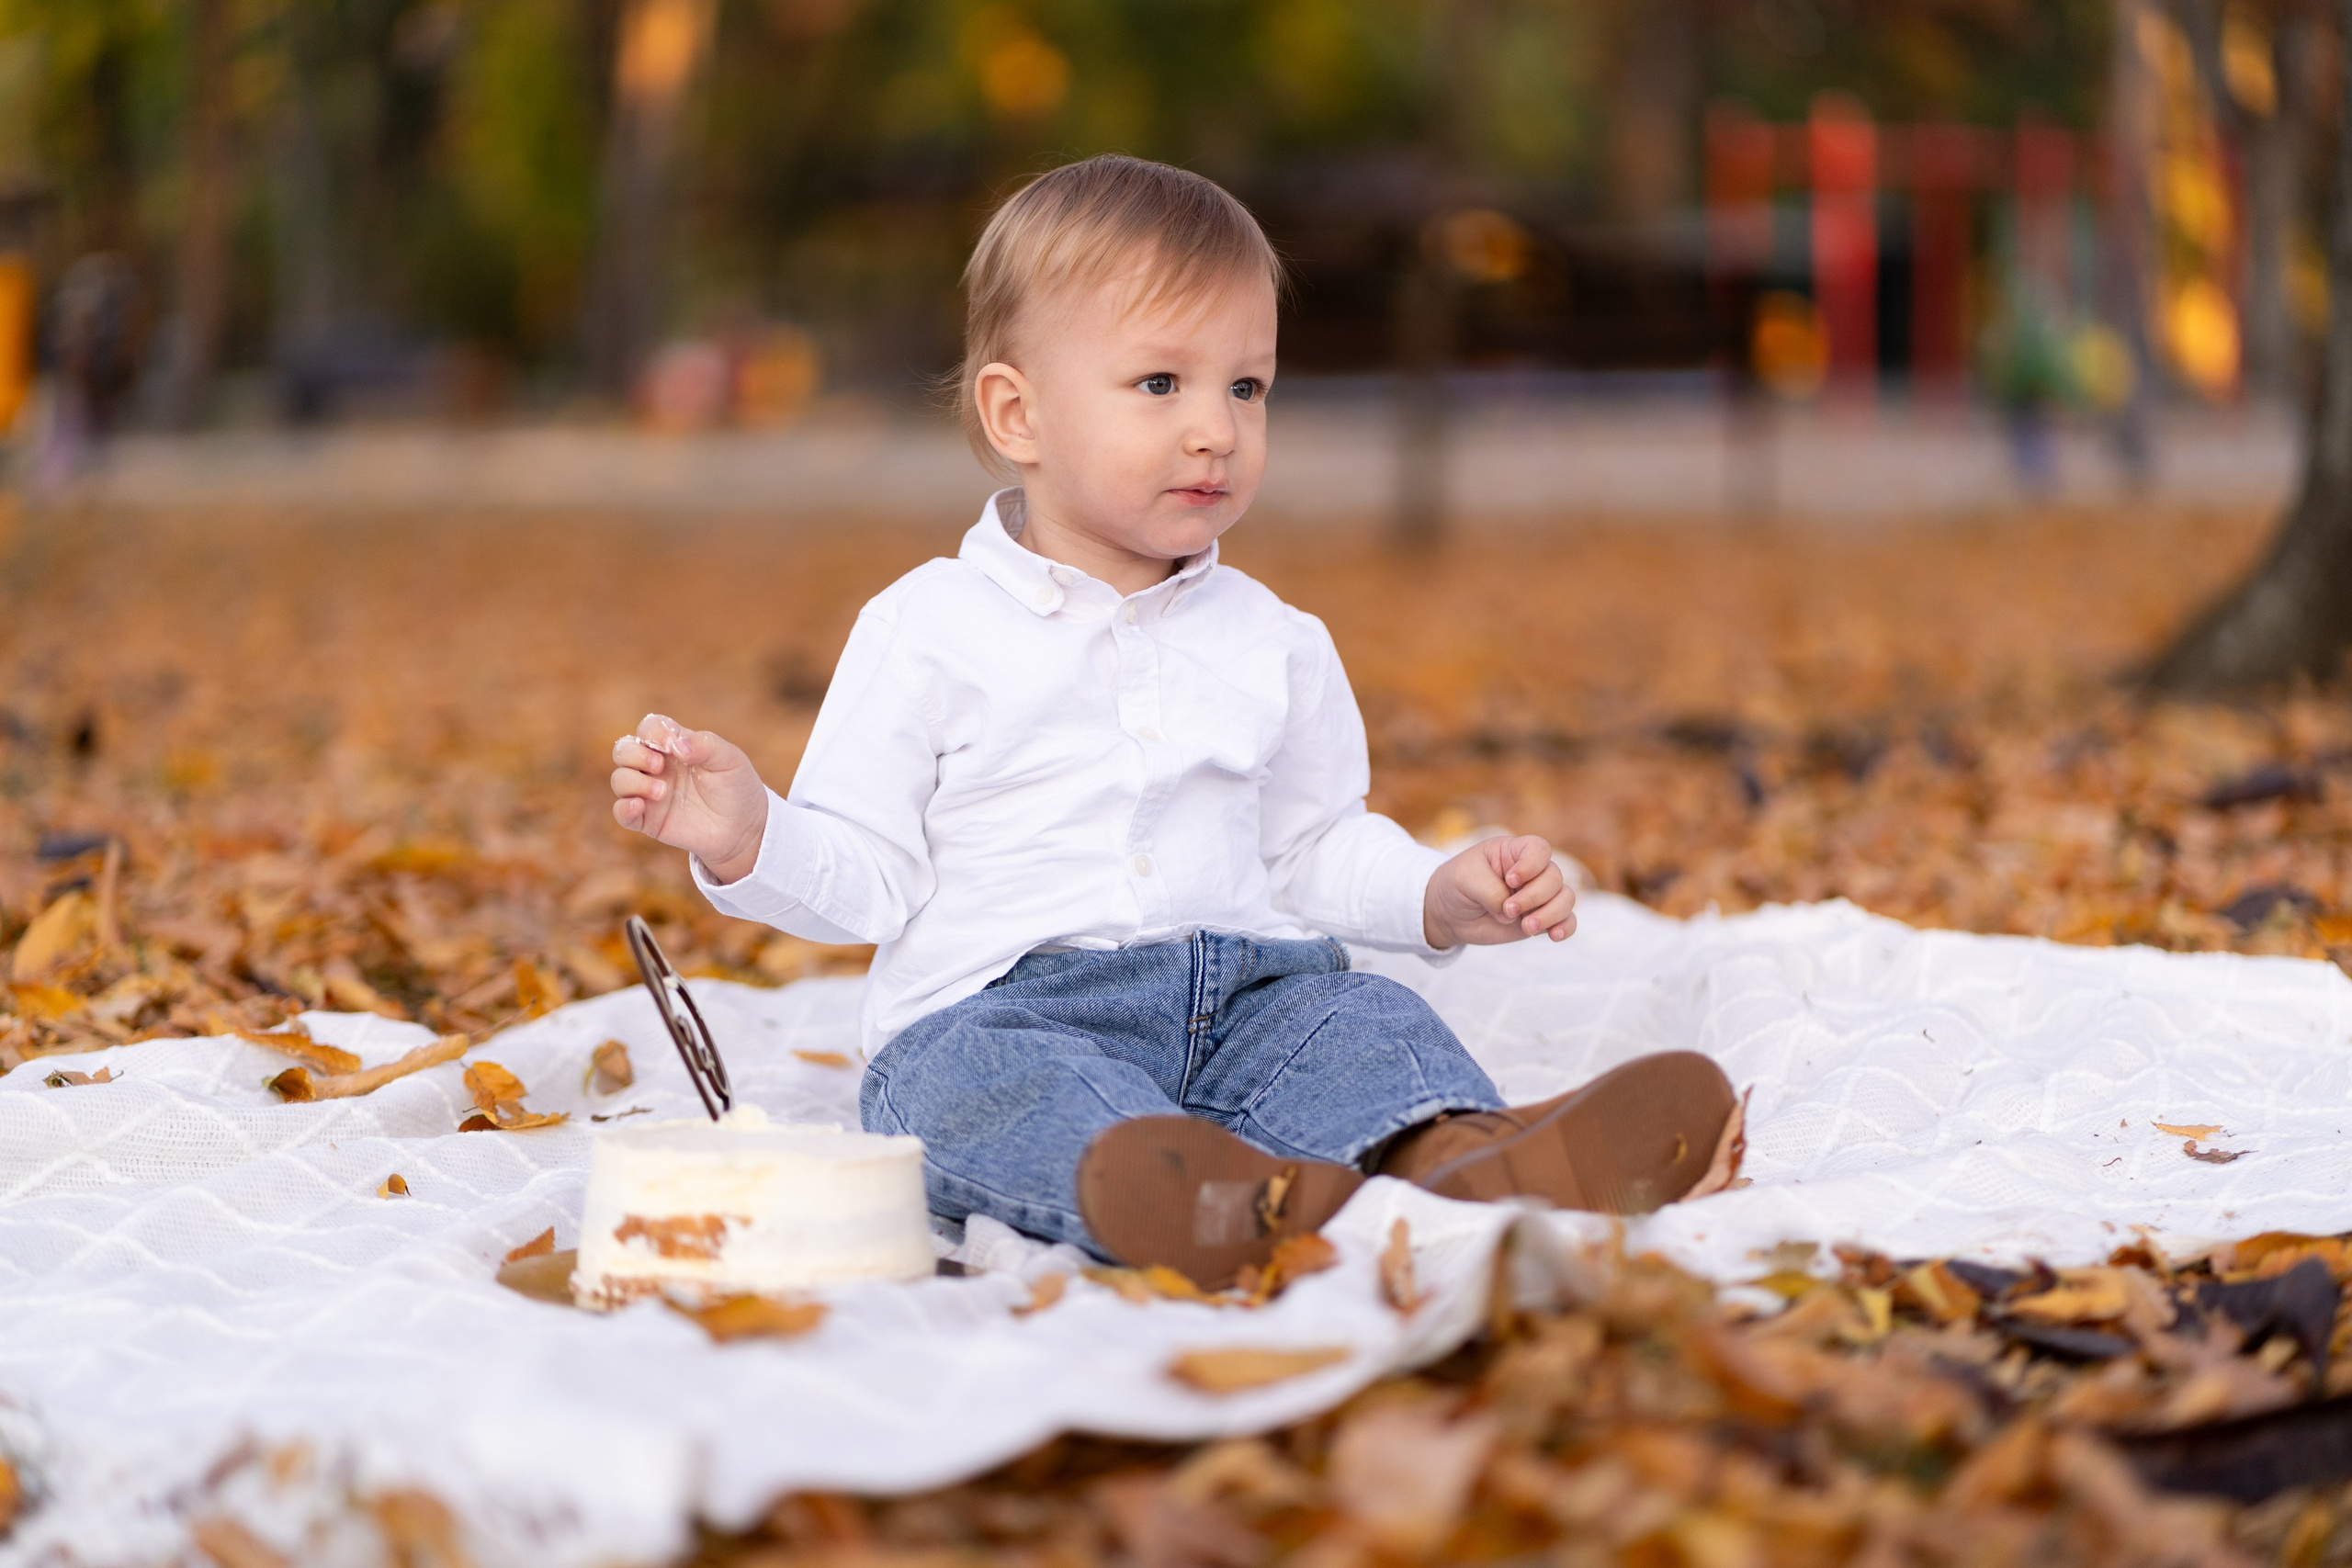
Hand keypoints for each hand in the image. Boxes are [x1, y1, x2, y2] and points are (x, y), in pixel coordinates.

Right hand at [609, 714, 768, 883]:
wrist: (744, 827)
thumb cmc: (736, 787)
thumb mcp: (730, 760)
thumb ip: (705, 746)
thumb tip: (676, 746)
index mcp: (674, 746)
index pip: (649, 728)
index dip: (653, 732)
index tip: (670, 745)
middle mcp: (657, 767)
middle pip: (624, 750)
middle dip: (634, 754)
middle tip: (659, 766)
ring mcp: (650, 793)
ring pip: (620, 779)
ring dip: (633, 781)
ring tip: (661, 791)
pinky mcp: (649, 820)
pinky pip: (622, 812)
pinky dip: (623, 808)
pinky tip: (639, 806)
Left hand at [1422, 835, 1577, 948]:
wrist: (1450, 913)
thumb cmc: (1457, 885)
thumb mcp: (1465, 879)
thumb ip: (1490, 892)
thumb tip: (1511, 915)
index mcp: (1513, 851)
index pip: (1539, 849)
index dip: (1531, 865)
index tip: (1510, 880)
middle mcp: (1532, 871)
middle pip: (1554, 877)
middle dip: (1533, 896)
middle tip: (1508, 910)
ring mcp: (1539, 896)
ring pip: (1566, 899)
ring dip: (1550, 914)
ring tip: (1526, 927)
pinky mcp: (1541, 918)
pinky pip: (1567, 921)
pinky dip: (1565, 928)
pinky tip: (1553, 936)